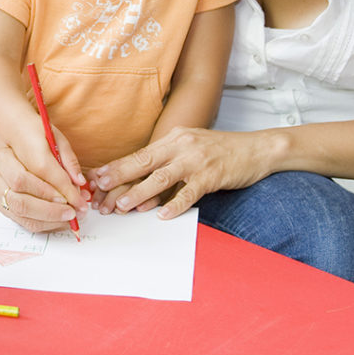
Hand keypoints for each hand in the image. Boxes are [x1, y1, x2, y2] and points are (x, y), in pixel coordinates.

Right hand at [0, 119, 87, 231]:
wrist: (9, 150)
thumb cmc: (33, 144)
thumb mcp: (53, 140)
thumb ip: (67, 159)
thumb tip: (79, 181)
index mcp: (10, 147)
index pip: (38, 168)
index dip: (61, 186)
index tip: (78, 197)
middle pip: (22, 191)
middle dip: (51, 206)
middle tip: (72, 210)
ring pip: (20, 209)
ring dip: (49, 217)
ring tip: (69, 217)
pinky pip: (21, 220)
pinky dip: (43, 223)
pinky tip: (59, 221)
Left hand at [89, 126, 273, 219]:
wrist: (257, 148)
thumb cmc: (220, 152)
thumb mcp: (189, 149)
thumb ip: (166, 163)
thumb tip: (139, 184)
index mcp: (172, 139)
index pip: (138, 155)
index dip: (116, 167)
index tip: (96, 179)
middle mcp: (181, 146)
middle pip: (143, 162)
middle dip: (119, 177)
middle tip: (99, 191)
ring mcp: (197, 160)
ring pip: (162, 177)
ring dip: (140, 192)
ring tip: (122, 206)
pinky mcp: (213, 175)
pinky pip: (190, 191)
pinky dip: (176, 204)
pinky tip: (163, 215)